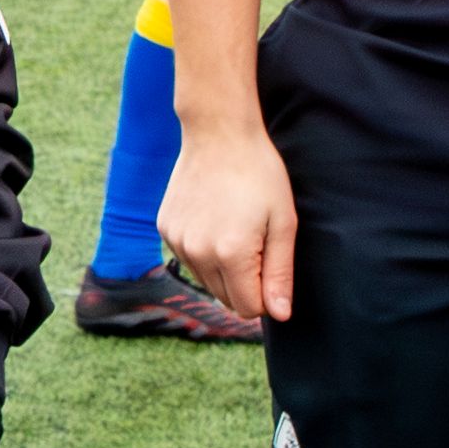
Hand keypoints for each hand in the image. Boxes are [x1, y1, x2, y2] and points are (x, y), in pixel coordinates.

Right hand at [161, 119, 296, 325]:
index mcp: (231, 254)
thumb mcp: (283, 222)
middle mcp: (198, 253)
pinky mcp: (165, 228)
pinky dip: (204, 249)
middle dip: (245, 282)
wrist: (219, 133)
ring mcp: (177, 241)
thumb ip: (280, 274)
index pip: (249, 308)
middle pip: (227, 299)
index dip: (266, 295)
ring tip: (234, 226)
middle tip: (256, 241)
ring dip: (223, 267)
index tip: (271, 263)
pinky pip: (189, 259)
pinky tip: (213, 217)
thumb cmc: (259, 175)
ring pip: (207, 281)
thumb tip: (280, 314)